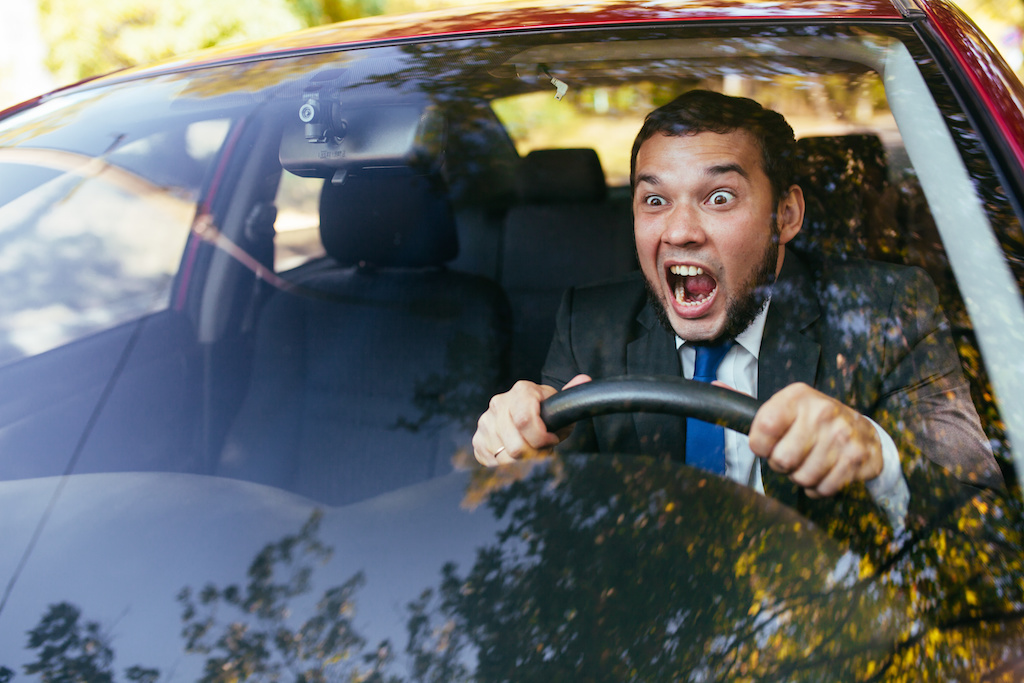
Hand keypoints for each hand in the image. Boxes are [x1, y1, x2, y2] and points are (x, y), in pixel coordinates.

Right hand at [473, 374, 591, 465]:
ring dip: (522, 462)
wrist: (525, 414)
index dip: (541, 438)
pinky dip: (505, 465)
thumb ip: (573, 395)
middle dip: (534, 454)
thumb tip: (584, 379)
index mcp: (521, 391)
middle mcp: (499, 403)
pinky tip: (516, 455)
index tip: (552, 440)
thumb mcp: (561, 405)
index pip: (525, 420)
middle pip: (515, 446)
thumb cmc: (547, 412)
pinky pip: (490, 461)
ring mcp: (486, 421)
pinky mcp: (478, 438)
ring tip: (531, 451)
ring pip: (503, 458)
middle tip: (543, 449)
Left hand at [748, 382, 882, 497]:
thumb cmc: (814, 421)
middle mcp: (822, 412)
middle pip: (782, 460)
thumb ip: (752, 405)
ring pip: (803, 477)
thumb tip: (716, 388)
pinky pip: (823, 488)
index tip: (766, 444)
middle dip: (782, 465)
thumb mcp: (787, 406)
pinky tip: (825, 471)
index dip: (759, 444)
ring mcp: (842, 435)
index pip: (763, 426)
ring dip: (802, 477)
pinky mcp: (856, 458)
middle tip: (793, 455)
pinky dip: (820, 487)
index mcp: (798, 396)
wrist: (863, 431)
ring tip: (810, 461)